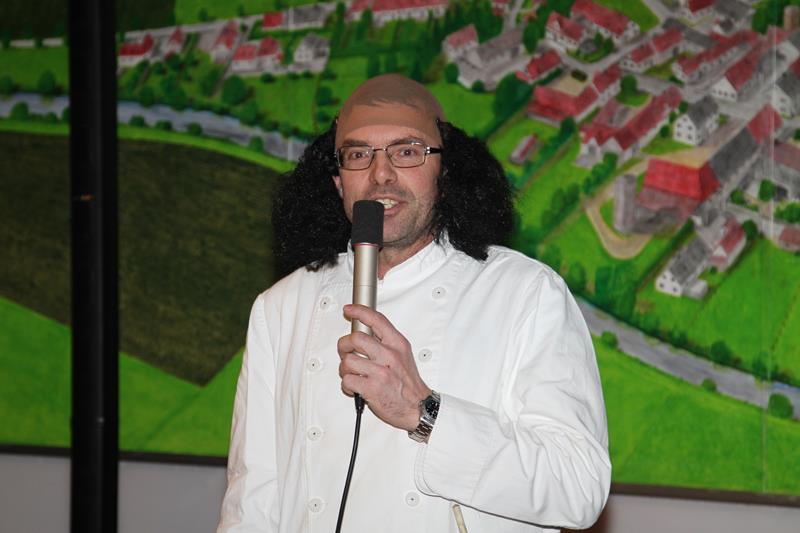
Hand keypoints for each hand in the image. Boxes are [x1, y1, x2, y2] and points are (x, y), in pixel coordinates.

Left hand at [337, 304, 430, 430]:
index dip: (359, 311)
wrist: (417, 407)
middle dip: (344, 345)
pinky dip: (346, 385)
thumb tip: (364, 333)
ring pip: (348, 361)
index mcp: (397, 344)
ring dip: (345, 369)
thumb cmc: (408, 383)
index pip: (376, 320)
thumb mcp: (403, 355)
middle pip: (355, 338)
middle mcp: (389, 355)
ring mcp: (380, 372)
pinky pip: (347, 380)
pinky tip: (355, 387)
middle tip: (346, 351)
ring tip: (353, 374)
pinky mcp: (371, 388)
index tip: (349, 310)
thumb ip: (385, 342)